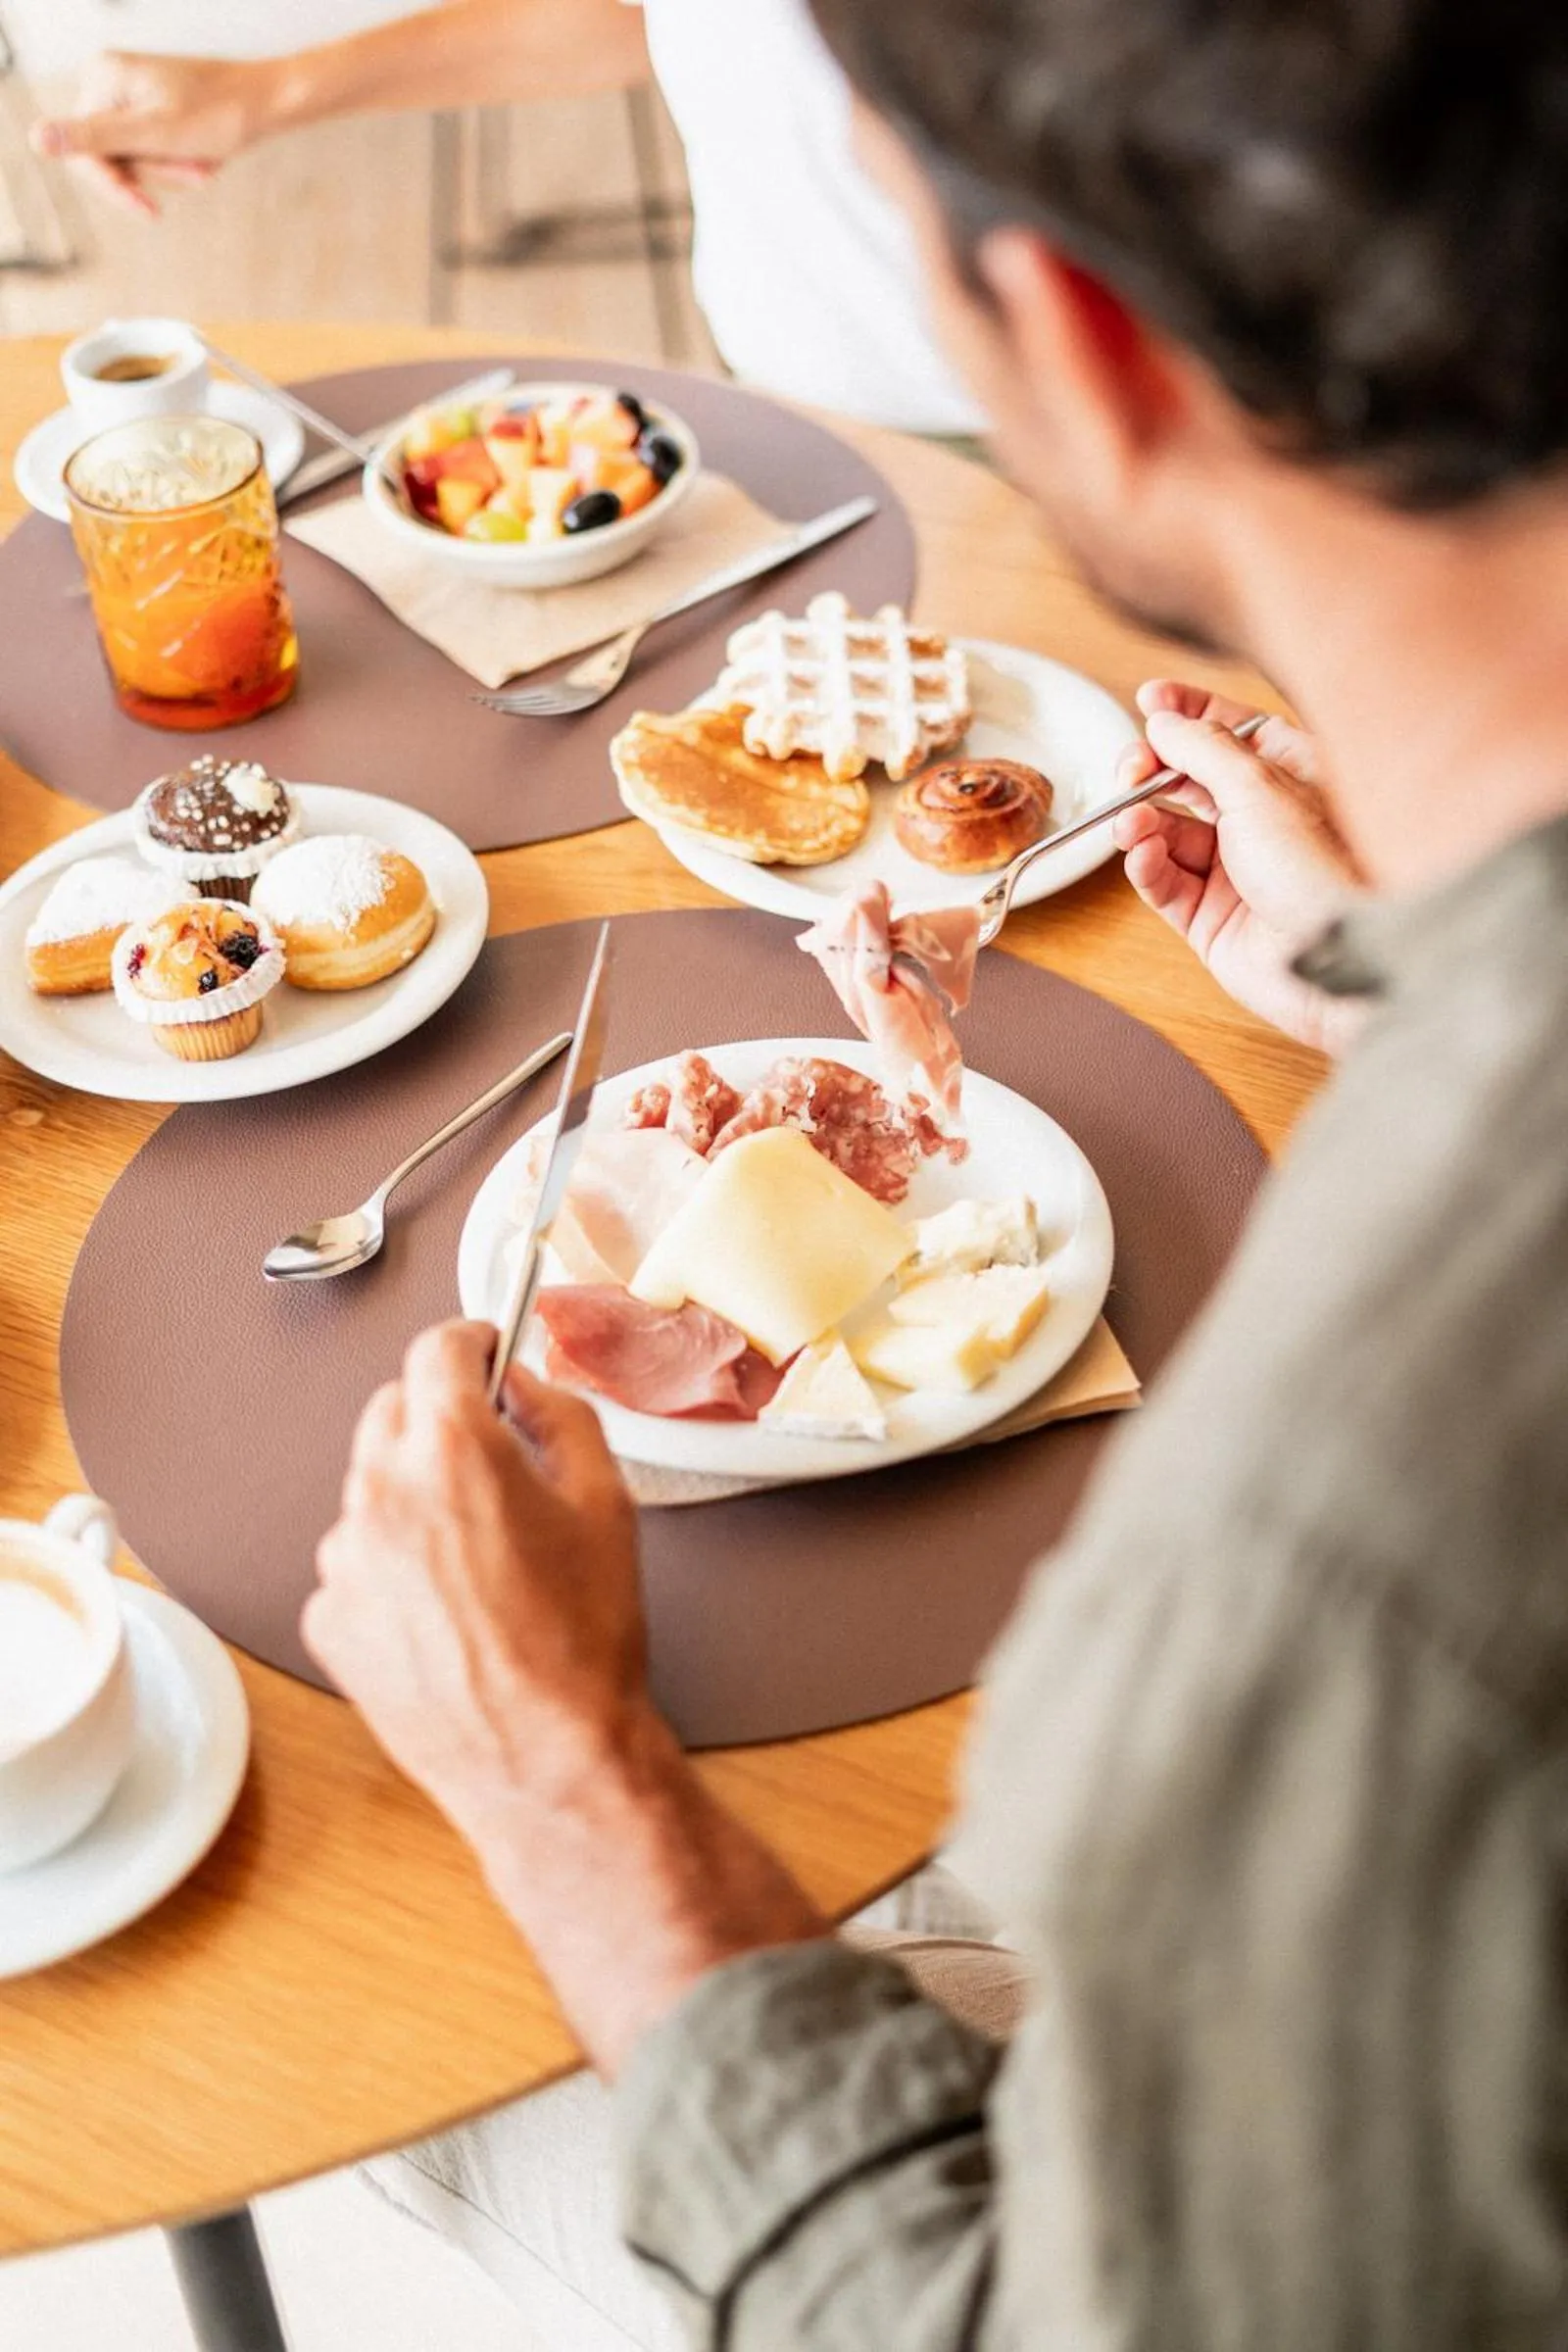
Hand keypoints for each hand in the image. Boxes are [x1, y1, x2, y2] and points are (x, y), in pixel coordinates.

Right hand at [29, 53, 266, 218]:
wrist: (263, 103)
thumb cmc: (218, 113)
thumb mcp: (154, 133)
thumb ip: (95, 138)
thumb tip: (37, 139)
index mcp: (102, 78)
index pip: (84, 150)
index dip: (114, 186)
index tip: (148, 211)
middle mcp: (108, 83)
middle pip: (110, 159)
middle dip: (154, 173)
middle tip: (197, 173)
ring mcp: (127, 100)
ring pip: (133, 163)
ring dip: (170, 172)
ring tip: (204, 163)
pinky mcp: (147, 114)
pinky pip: (149, 157)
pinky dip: (176, 166)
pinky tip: (202, 159)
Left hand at [304, 1322, 646, 1847]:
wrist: (547, 1757)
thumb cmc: (582, 1642)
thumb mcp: (606, 1502)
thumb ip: (562, 1416)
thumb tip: (526, 1388)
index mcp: (453, 1450)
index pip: (436, 1348)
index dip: (470, 1340)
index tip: (483, 1350)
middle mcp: (382, 1493)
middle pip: (394, 1409)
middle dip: (441, 1417)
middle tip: (492, 1457)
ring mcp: (345, 1559)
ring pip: (372, 1487)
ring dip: (415, 1496)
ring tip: (479, 1561)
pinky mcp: (329, 1618)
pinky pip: (356, 1561)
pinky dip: (392, 1567)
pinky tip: (447, 1611)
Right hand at [1113, 681, 1366, 1054]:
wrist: (1337, 960)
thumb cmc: (1321, 870)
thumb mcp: (1259, 787)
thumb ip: (1203, 749)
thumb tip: (1163, 723)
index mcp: (1291, 777)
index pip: (1233, 730)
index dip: (1189, 712)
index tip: (1148, 698)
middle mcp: (1263, 820)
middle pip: (1190, 780)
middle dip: (1152, 770)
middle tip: (1129, 770)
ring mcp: (1235, 870)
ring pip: (1169, 832)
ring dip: (1141, 822)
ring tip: (1129, 823)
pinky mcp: (1211, 918)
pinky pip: (1164, 882)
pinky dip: (1146, 865)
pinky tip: (1142, 854)